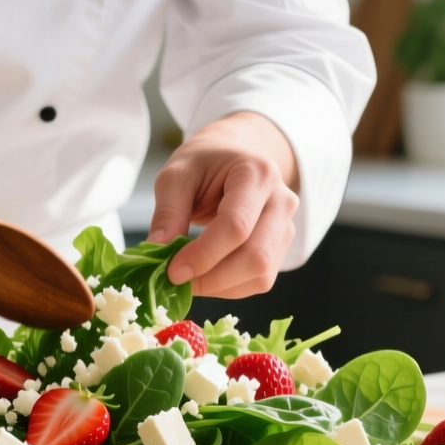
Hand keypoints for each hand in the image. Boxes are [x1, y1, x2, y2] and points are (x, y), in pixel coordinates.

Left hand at [147, 112, 299, 297]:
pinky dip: (228, 287)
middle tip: (176, 280)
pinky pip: (259, 280)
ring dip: (219, 286)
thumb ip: (168, 212)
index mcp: (257, 174)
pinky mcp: (281, 248)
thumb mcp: (177, 175)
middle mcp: (281, 202)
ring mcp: (286, 227)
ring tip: (188, 278)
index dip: (204, 255)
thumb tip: (157, 252)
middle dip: (212, 278)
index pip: (236, 226)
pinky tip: (206, 276)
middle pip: (255, 256)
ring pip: (260, 275)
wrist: (234, 157)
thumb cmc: (205, 163)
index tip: (172, 271)